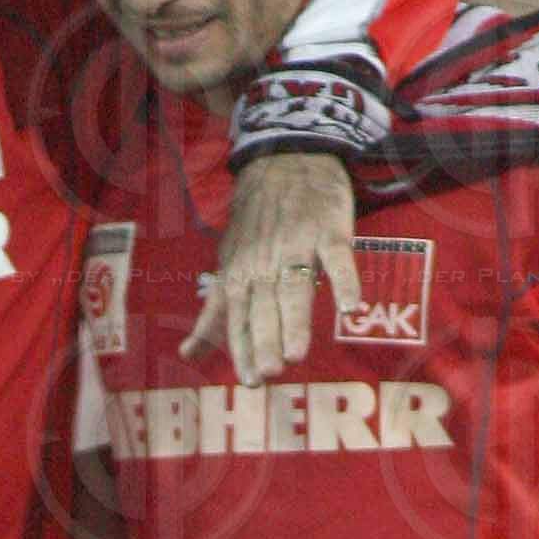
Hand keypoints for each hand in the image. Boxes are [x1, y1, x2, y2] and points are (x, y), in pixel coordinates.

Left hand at [183, 153, 355, 388]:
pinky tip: (350, 308)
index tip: (250, 380)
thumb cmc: (255, 221)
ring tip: (297, 354)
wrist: (285, 158)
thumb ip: (214, 313)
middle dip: (265, 339)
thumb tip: (188, 355)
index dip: (243, 348)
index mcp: (241, 274)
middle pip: (265, 307)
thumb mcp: (227, 264)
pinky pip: (339, 258)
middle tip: (270, 372)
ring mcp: (298, 245)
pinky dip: (345, 281)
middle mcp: (266, 263)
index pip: (239, 318)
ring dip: (296, 320)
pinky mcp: (330, 230)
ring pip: (296, 287)